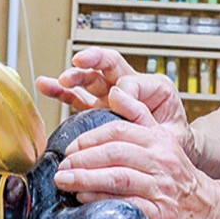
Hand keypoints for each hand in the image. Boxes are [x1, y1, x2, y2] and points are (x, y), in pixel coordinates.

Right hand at [37, 47, 190, 148]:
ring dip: (74, 76)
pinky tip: (45, 85)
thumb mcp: (171, 132)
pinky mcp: (97, 109)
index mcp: (155, 87)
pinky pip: (77, 97)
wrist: (172, 158)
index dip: (123, 93)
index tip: (117, 105)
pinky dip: (61, 91)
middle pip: (109, 64)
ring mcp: (111, 97)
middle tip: (80, 62)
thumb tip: (118, 100)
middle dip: (93, 60)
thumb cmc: (175, 142)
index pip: (131, 81)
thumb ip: (149, 119)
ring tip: (60, 80)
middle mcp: (131, 87)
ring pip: (90, 78)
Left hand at [52, 93, 219, 218]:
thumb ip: (140, 117)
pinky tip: (84, 199)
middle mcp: (161, 161)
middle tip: (62, 166)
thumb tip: (116, 92)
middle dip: (82, 159)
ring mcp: (161, 188)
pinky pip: (125, 204)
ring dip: (85, 179)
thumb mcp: (165, 141)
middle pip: (114, 153)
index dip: (89, 138)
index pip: (118, 131)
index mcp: (159, 141)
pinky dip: (101, 201)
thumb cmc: (181, 179)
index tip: (70, 147)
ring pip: (117, 178)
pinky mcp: (159, 214)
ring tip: (65, 181)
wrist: (212, 212)